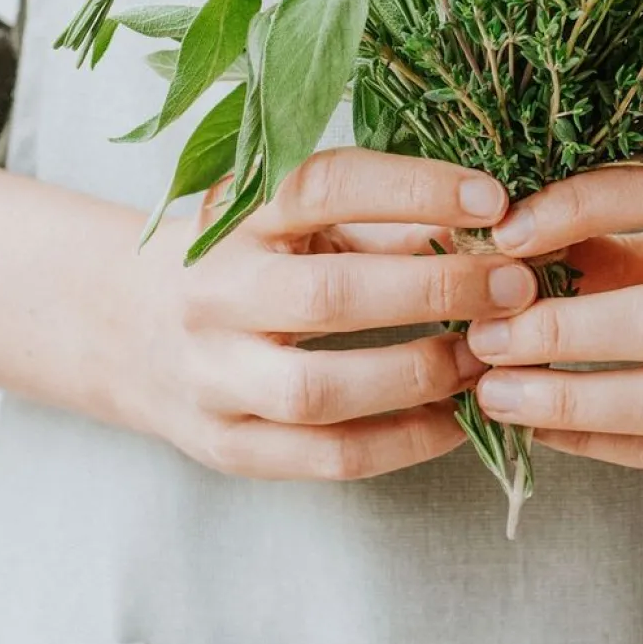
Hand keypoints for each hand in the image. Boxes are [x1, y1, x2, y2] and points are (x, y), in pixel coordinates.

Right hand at [124, 148, 538, 481]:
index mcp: (238, 217)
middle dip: (436, 290)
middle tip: (515, 286)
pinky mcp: (227, 446)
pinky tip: (458, 419)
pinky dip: (404, 442)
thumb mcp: (295, 222)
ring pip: (322, 389)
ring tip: (487, 356)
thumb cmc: (246, 260)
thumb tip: (491, 225)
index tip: (494, 198)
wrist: (127, 327)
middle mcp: (216, 292)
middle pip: (329, 296)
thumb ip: (382, 224)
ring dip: (421, 373)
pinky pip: (327, 457)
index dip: (413, 189)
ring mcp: (213, 376)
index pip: (324, 187)